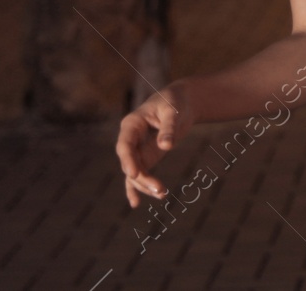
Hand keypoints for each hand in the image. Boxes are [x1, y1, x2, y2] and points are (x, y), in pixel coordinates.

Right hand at [116, 80, 193, 207]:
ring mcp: (136, 149)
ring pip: (134, 172)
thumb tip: (166, 146)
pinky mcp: (145, 157)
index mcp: (132, 124)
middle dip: (142, 178)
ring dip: (145, 185)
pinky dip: (137, 188)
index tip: (134, 174)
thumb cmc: (175, 102)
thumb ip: (169, 127)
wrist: (180, 102)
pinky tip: (135, 204)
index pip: (125, 145)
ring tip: (163, 194)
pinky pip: (138, 175)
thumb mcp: (173, 111)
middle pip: (130, 162)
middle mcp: (130, 139)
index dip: (128, 160)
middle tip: (160, 189)